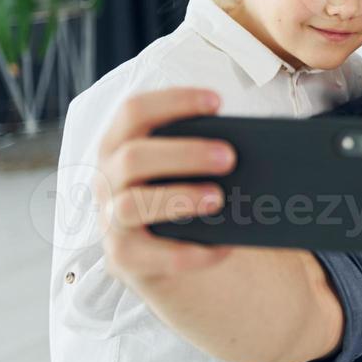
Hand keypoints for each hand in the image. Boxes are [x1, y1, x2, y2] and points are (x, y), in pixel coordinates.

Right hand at [96, 88, 236, 286]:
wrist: (176, 260)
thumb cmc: (186, 197)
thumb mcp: (188, 169)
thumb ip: (203, 152)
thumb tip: (253, 143)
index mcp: (121, 146)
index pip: (133, 111)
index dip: (173, 101)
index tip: (216, 102)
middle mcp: (108, 181)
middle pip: (132, 157)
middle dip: (183, 153)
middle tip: (229, 157)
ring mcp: (111, 221)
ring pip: (132, 205)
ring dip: (179, 199)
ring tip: (219, 199)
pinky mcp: (124, 259)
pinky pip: (152, 256)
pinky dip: (191, 251)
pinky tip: (224, 246)